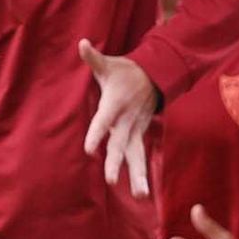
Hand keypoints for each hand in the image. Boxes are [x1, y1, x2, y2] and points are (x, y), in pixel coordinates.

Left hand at [80, 39, 156, 196]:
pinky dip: (141, 174)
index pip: (103, 121)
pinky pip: (140, 156)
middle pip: (120, 144)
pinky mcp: (140, 135)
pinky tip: (141, 193)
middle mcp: (127, 120)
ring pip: (136, 155)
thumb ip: (93, 58)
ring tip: (139, 195)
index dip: (97, 134)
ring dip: (137, 175)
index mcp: (115, 104)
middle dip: (115, 163)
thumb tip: (82, 43)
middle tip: (110, 181)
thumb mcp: (109, 64)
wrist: (156, 75)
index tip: (89, 150)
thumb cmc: (125, 71)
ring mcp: (136, 129)